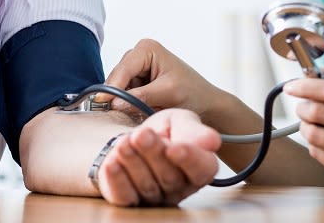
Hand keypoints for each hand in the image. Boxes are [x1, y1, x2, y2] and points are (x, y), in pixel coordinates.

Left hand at [94, 108, 219, 205]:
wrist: (138, 138)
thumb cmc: (166, 131)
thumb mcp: (181, 121)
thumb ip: (194, 130)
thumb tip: (212, 141)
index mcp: (200, 167)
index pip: (201, 169)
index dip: (189, 159)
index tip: (174, 147)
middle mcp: (180, 188)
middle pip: (169, 177)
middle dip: (152, 153)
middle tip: (141, 134)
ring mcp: (155, 198)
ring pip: (146, 186)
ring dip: (132, 162)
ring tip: (123, 142)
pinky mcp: (131, 201)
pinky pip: (124, 197)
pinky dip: (116, 180)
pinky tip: (111, 163)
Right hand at [102, 39, 223, 119]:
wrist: (205, 103)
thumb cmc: (192, 93)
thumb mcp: (167, 94)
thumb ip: (140, 97)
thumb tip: (114, 103)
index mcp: (147, 49)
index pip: (123, 69)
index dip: (112, 87)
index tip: (102, 103)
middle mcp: (139, 54)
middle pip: (116, 77)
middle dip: (116, 95)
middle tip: (115, 114)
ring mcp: (136, 67)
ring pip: (118, 87)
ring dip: (122, 101)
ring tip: (135, 112)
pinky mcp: (137, 81)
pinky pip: (124, 94)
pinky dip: (128, 103)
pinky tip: (137, 111)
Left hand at [283, 70, 323, 187]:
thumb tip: (318, 74)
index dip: (306, 86)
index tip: (292, 86)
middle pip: (318, 112)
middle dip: (302, 105)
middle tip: (302, 104)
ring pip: (314, 134)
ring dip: (305, 124)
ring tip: (311, 121)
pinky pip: (318, 153)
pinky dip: (313, 143)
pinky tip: (322, 138)